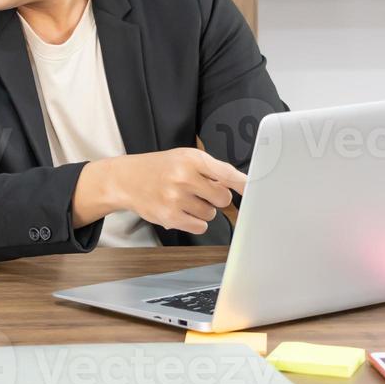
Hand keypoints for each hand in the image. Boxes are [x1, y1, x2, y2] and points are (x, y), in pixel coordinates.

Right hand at [77, 148, 246, 234]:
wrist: (125, 179)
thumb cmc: (159, 168)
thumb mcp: (183, 157)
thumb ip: (212, 169)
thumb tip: (244, 185)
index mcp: (191, 158)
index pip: (227, 174)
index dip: (245, 185)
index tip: (259, 190)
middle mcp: (184, 177)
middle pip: (223, 198)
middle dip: (216, 198)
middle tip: (199, 191)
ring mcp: (176, 198)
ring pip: (211, 214)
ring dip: (202, 209)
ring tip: (183, 198)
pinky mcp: (170, 217)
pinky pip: (200, 225)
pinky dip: (194, 221)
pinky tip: (180, 210)